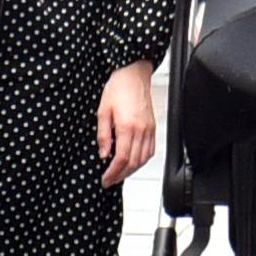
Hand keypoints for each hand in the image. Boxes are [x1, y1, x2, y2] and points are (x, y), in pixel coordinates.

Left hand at [96, 62, 157, 185]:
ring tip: (120, 174)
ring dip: (131, 170)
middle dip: (120, 175)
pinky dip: (142, 161)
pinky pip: (151, 150)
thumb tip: (104, 154)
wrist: (133, 74)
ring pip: (143, 159)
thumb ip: (103, 135)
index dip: (113, 172)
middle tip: (110, 181)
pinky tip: (134, 162)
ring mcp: (149, 129)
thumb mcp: (103, 111)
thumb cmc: (118, 88)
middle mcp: (141, 130)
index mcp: (127, 127)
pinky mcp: (153, 127)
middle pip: (133, 162)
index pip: (121, 158)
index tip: (105, 179)